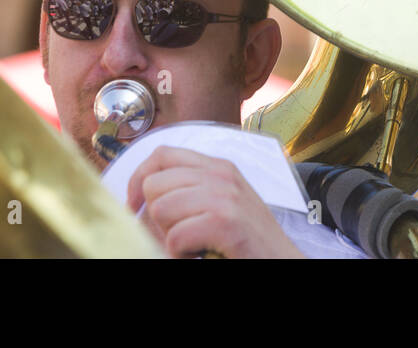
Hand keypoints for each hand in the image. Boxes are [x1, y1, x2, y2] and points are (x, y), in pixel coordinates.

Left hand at [126, 146, 305, 258]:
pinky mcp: (226, 222)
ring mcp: (226, 196)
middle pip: (154, 184)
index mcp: (219, 167)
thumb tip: (139, 204)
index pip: (162, 154)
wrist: (282, 263)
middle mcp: (222, 174)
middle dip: (156, 218)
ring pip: (160, 209)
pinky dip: (181, 254)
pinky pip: (175, 236)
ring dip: (169, 237)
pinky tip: (201, 255)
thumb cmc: (247, 242)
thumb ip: (189, 193)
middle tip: (180, 237)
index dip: (138, 179)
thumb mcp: (220, 205)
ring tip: (194, 246)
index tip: (135, 208)